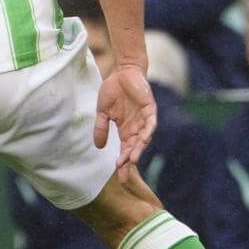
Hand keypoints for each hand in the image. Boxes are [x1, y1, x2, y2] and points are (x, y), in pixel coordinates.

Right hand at [94, 64, 156, 178]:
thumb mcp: (103, 112)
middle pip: (134, 149)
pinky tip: (143, 139)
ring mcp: (144, 119)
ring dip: (138, 149)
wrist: (123, 72)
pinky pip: (151, 123)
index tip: (119, 176)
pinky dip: (148, 131)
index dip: (123, 163)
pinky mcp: (150, 109)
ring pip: (143, 139)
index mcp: (125, 130)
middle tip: (124, 174)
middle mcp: (136, 128)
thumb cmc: (113, 90)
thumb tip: (98, 147)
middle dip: (129, 161)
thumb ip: (101, 128)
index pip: (125, 150)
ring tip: (132, 160)